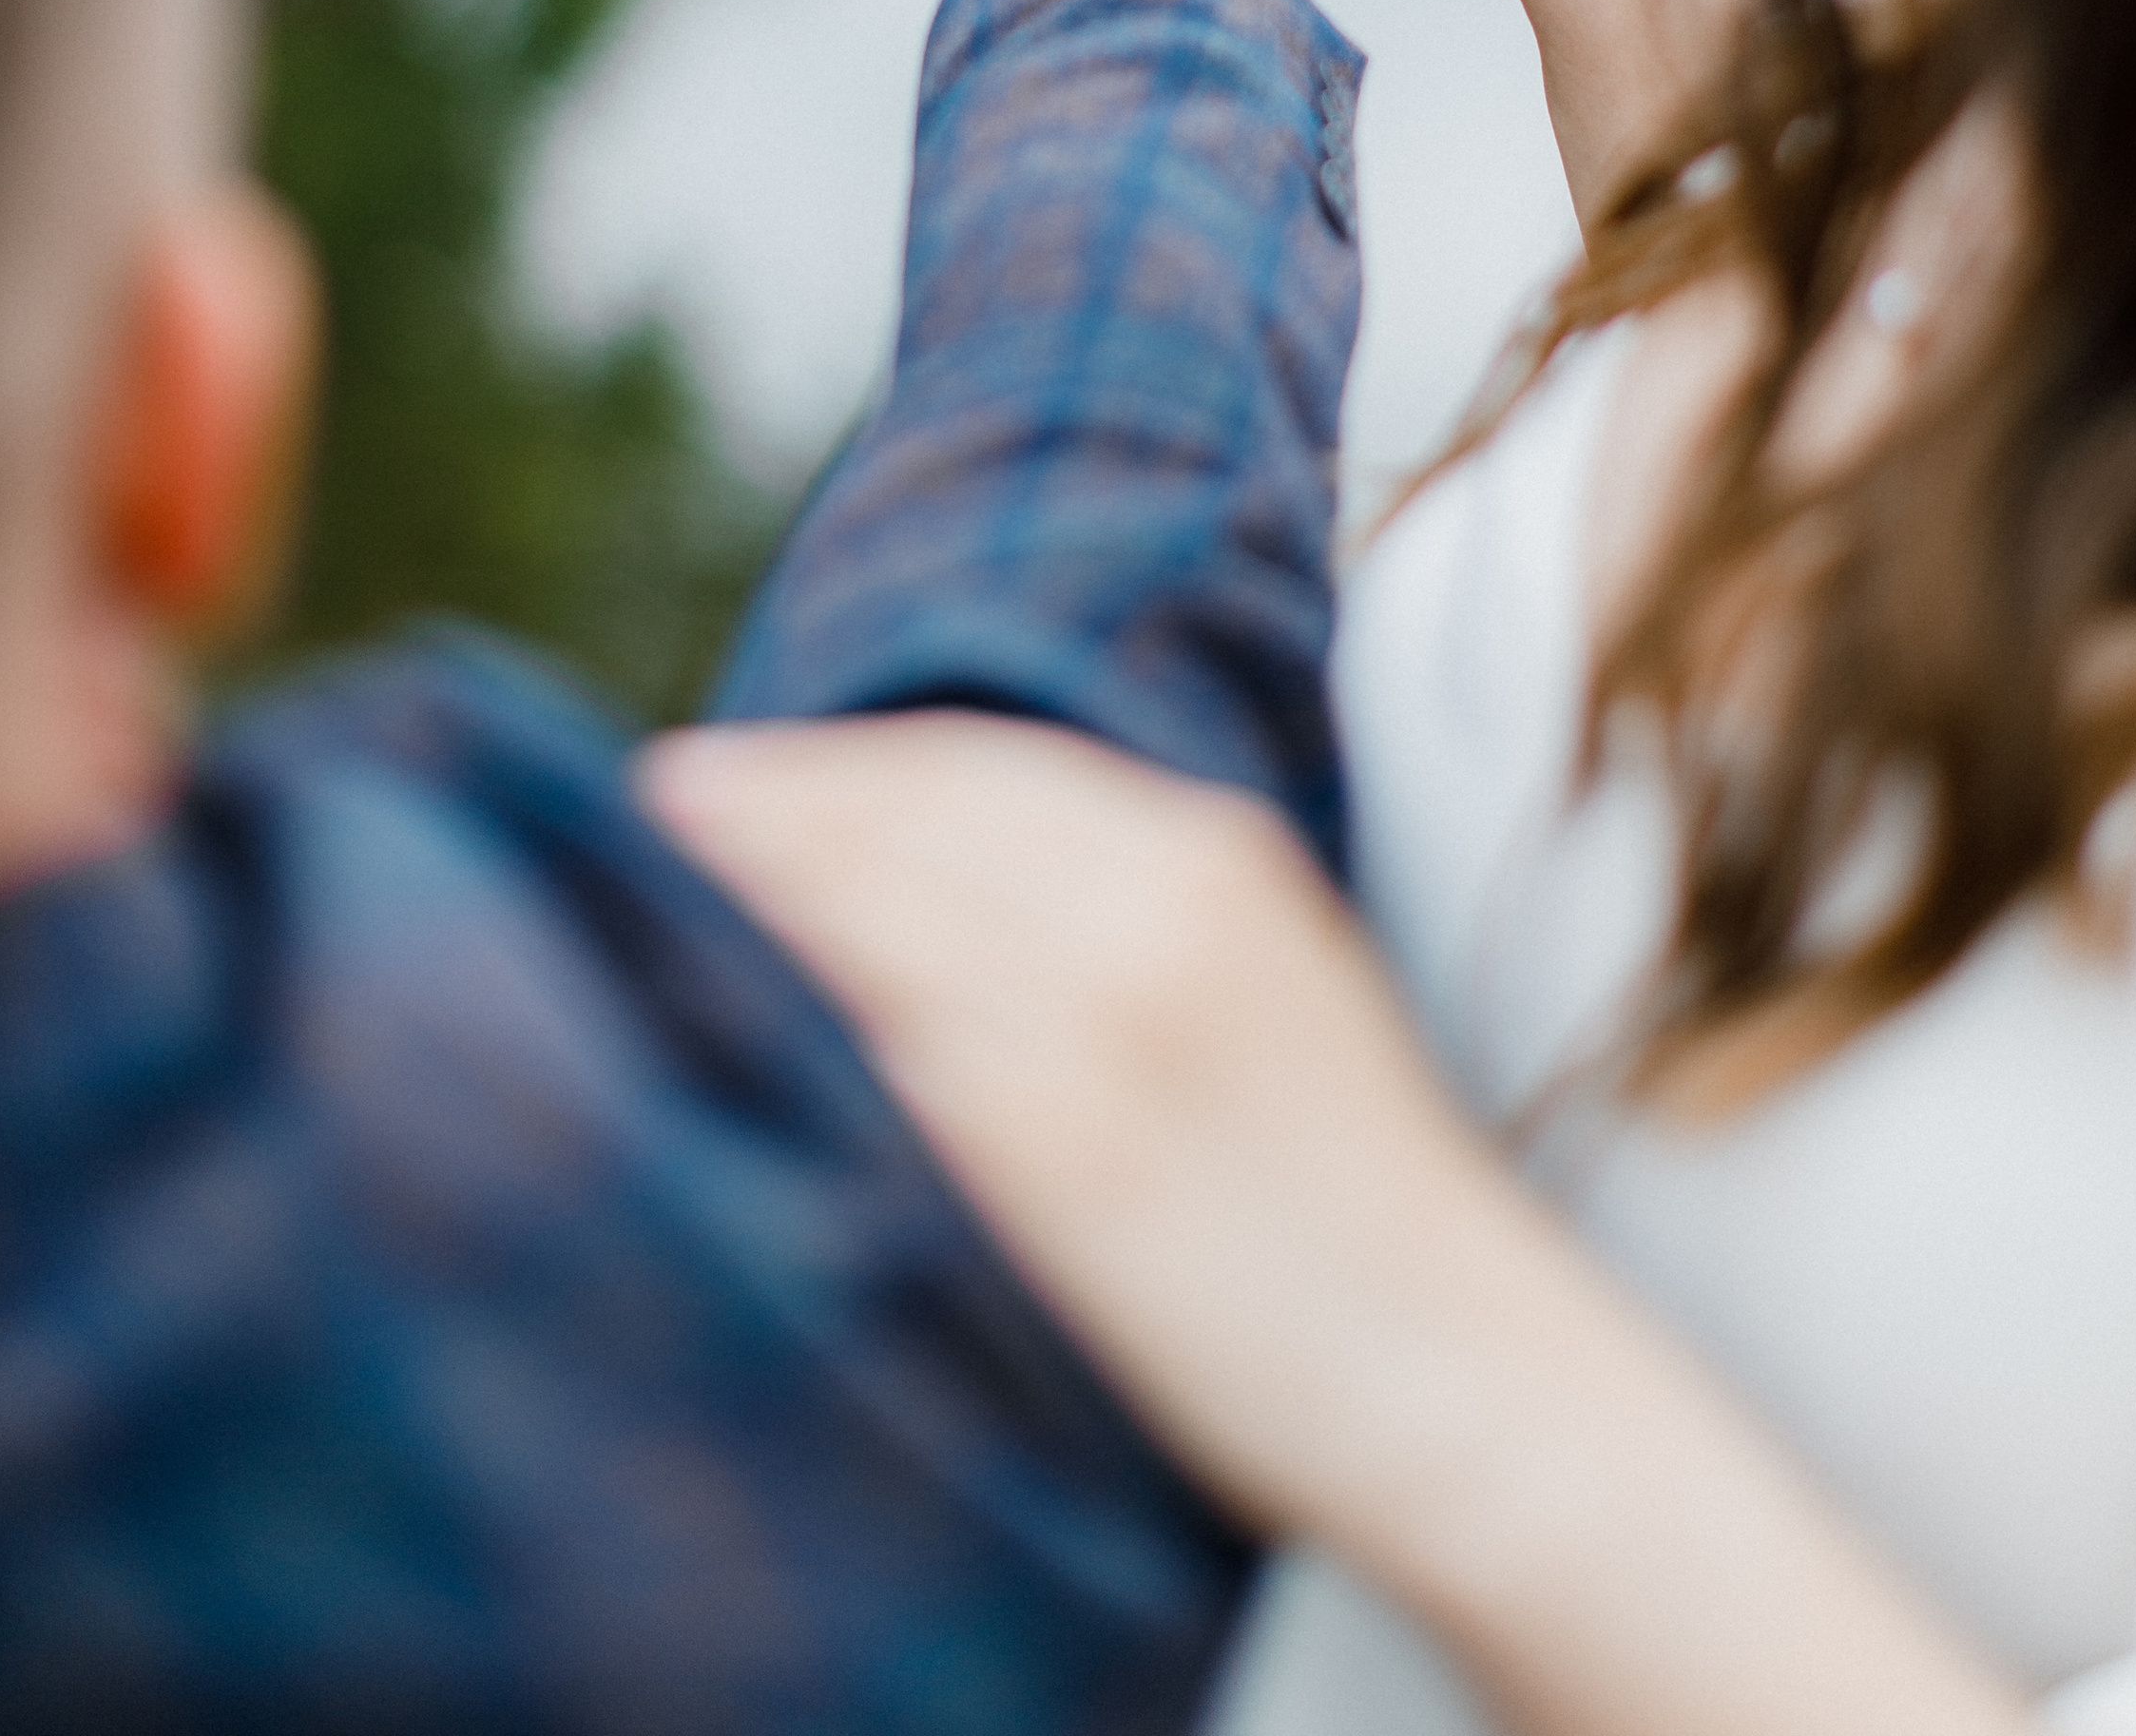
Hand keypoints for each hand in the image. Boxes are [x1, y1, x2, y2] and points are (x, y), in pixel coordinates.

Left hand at [641, 716, 2030, 1735]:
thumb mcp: (1272, 991)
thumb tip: (975, 888)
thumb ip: (1144, 916)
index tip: (754, 762)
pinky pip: (891, 1013)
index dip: (853, 759)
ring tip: (664, 852)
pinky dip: (798, 966)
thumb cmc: (1360, 1207)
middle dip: (785, 788)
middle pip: (916, 802)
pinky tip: (723, 963)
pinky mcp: (1056, 1135)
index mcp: (1218, 851)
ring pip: (885, 886)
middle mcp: (1155, 897)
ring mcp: (1101, 1011)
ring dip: (762, 857)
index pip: (986, 763)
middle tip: (672, 785)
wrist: (1471, 1375)